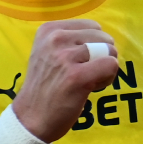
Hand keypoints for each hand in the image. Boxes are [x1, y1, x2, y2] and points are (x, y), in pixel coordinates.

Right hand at [13, 19, 118, 141]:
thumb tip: (104, 38)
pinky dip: (108, 79)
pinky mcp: (77, 76)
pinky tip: (91, 88)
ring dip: (105, 69)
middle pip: (104, 38)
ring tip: (87, 81)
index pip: (93, 27)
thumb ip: (72, 40)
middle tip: (84, 73)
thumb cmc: (46, 86)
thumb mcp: (49, 53)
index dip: (94, 45)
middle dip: (102, 56)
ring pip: (110, 51)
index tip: (78, 61)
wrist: (31, 117)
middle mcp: (55, 39)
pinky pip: (111, 66)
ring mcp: (66, 57)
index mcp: (49, 30)